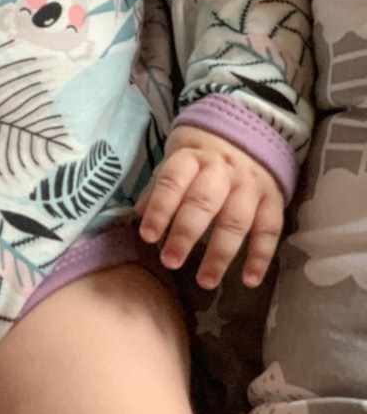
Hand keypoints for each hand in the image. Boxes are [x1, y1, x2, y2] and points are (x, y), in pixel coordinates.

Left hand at [134, 125, 283, 289]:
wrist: (248, 131)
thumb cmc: (202, 155)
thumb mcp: (177, 160)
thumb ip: (160, 187)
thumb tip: (139, 216)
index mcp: (192, 157)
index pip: (173, 181)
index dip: (160, 209)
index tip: (148, 236)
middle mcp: (223, 169)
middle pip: (204, 202)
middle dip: (186, 234)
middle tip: (170, 261)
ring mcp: (250, 184)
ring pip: (236, 220)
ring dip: (220, 253)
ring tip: (205, 281)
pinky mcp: (274, 199)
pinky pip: (270, 230)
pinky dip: (260, 256)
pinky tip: (249, 280)